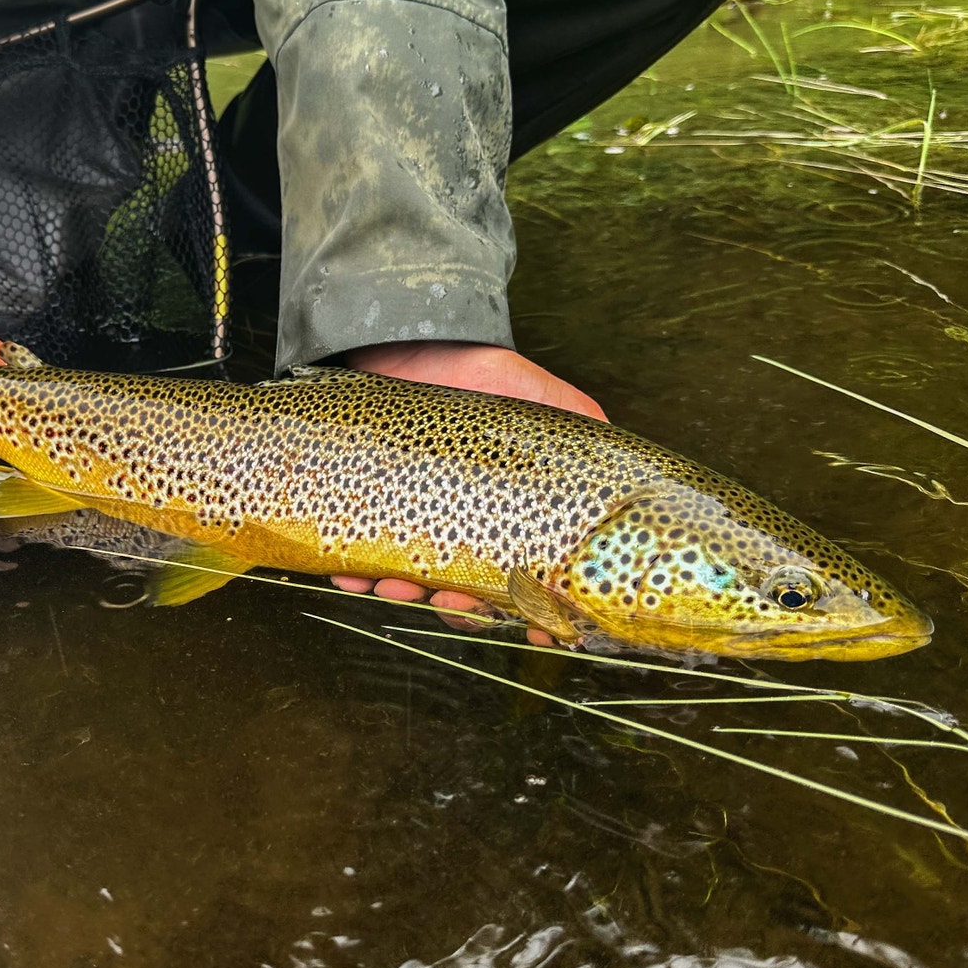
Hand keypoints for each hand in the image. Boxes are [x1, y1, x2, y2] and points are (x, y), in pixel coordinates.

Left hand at [335, 341, 607, 644]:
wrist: (406, 342)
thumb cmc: (476, 370)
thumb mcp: (538, 397)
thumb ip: (579, 427)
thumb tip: (619, 471)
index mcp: (507, 512)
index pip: (524, 574)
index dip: (531, 606)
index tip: (535, 626)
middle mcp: (463, 521)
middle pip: (467, 590)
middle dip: (458, 607)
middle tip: (449, 605)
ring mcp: (417, 516)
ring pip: (413, 579)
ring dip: (404, 593)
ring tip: (392, 586)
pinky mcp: (372, 505)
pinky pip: (360, 550)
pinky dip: (355, 568)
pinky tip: (349, 572)